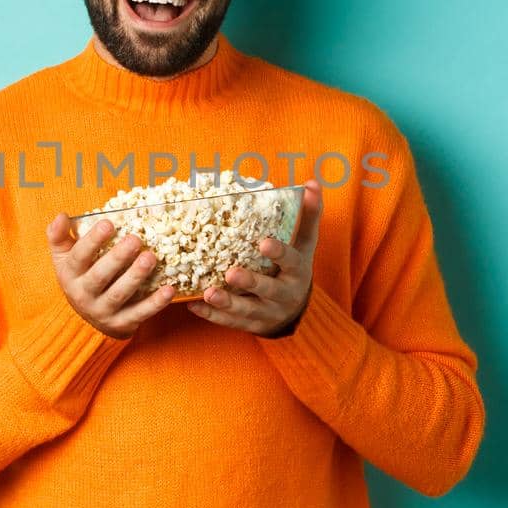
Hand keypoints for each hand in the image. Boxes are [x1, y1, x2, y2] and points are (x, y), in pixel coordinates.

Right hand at [46, 214, 175, 339]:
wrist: (86, 320)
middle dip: (118, 257)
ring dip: (136, 276)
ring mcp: (103, 311)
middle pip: (100, 276)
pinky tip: (169, 289)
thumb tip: (61, 215)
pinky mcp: (122, 324)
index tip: (109, 223)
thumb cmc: (80, 277)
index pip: (79, 257)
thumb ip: (59, 236)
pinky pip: (139, 313)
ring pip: (120, 294)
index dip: (93, 241)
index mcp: (70, 275)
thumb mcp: (64, 258)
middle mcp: (83, 295)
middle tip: (135, 239)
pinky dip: (155, 303)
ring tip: (151, 258)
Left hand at [189, 178, 322, 336]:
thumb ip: (308, 215)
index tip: (264, 242)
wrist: (295, 309)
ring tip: (209, 292)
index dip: (279, 253)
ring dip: (227, 303)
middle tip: (232, 274)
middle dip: (251, 283)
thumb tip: (313, 183)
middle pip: (269, 290)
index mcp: (298, 272)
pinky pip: (230, 322)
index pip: (292, 261)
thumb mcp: (304, 243)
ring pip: (248, 310)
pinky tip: (194, 305)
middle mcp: (285, 295)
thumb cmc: (294, 266)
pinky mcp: (251, 324)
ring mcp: (267, 312)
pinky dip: (212, 315)